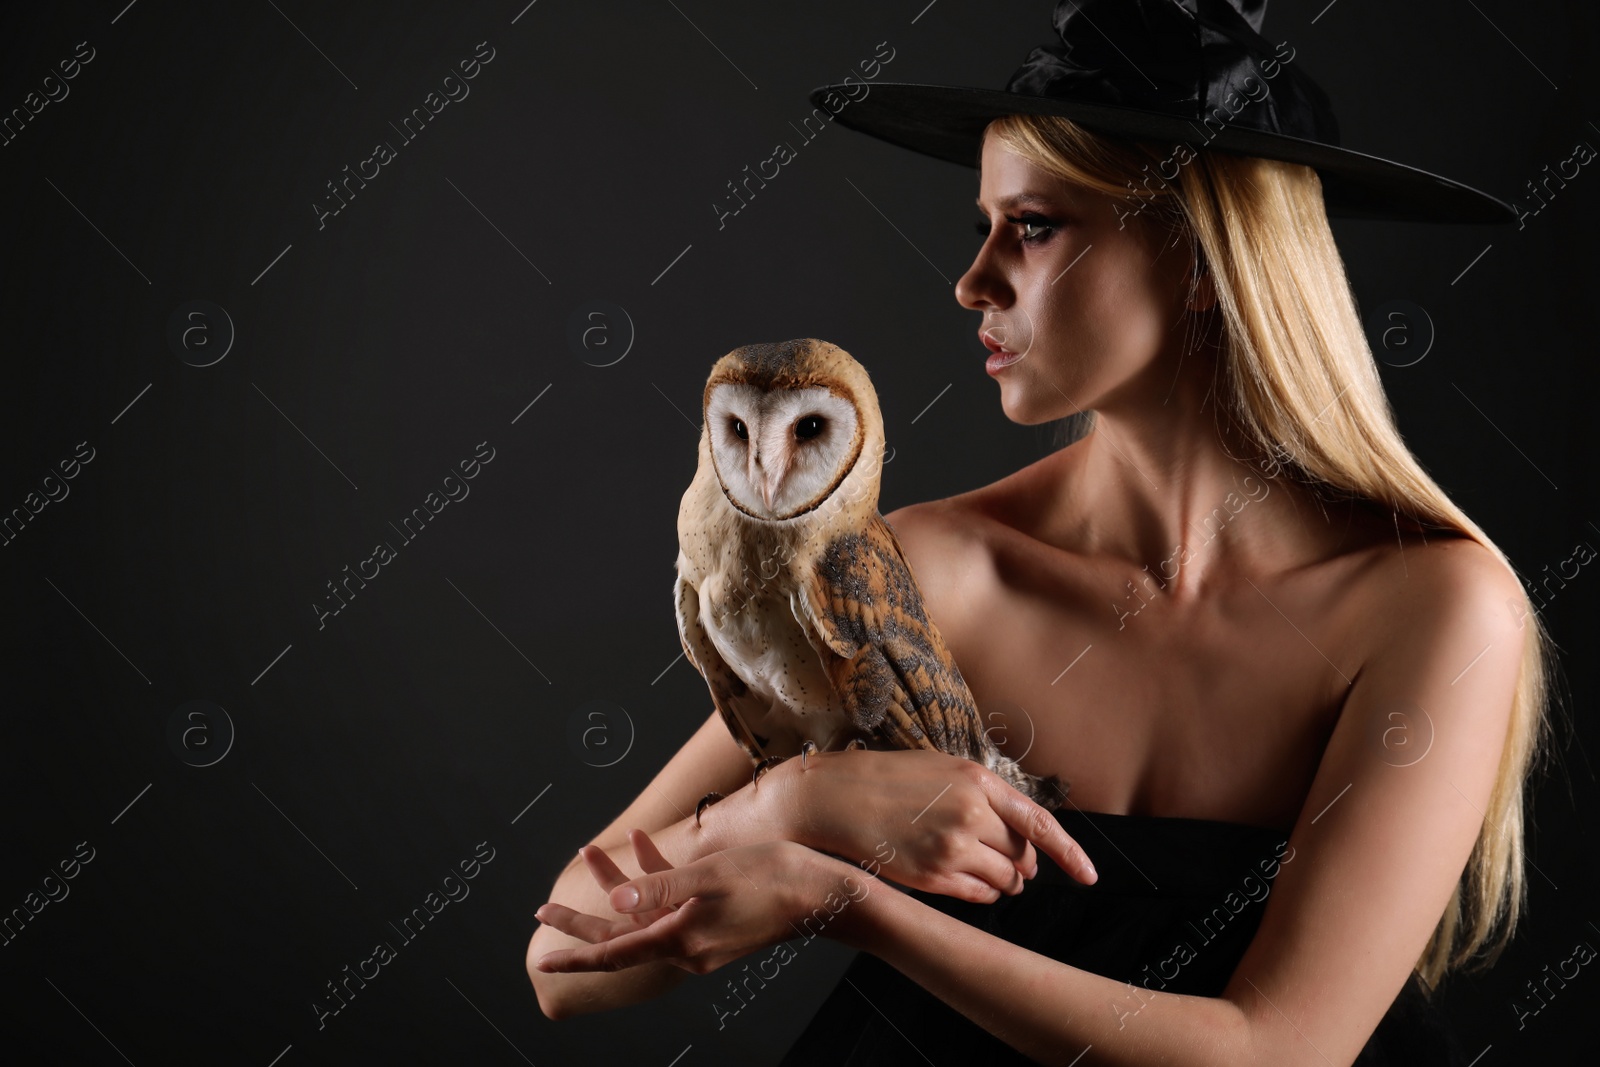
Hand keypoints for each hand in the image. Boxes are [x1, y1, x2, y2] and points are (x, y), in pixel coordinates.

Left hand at [532, 828, 871, 975]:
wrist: (826, 895)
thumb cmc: (773, 879)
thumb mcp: (712, 876)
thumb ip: (661, 885)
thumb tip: (615, 898)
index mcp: (682, 940)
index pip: (614, 952)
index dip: (575, 954)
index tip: (541, 958)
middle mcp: (687, 946)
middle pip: (622, 934)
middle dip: (583, 915)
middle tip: (543, 906)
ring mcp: (701, 936)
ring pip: (644, 914)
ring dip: (619, 883)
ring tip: (591, 851)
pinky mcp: (715, 922)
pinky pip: (672, 904)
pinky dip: (654, 877)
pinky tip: (641, 842)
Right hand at [770, 746, 1095, 901]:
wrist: (832, 798)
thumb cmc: (884, 780)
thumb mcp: (940, 770)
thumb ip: (983, 795)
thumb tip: (1021, 837)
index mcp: (977, 780)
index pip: (1040, 824)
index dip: (1071, 854)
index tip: (1090, 876)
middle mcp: (971, 813)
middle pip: (1023, 855)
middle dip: (1022, 864)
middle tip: (1009, 863)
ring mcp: (952, 846)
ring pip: (1004, 880)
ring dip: (1003, 882)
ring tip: (980, 869)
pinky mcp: (932, 875)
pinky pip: (978, 896)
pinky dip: (981, 894)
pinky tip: (963, 880)